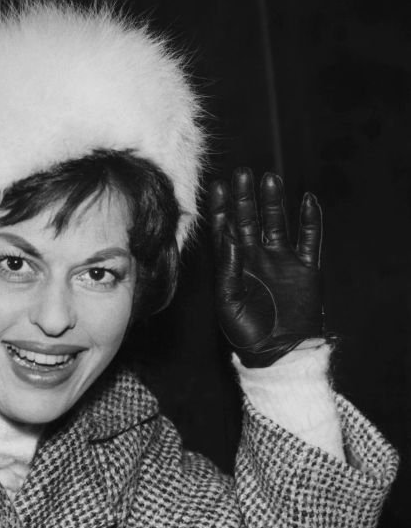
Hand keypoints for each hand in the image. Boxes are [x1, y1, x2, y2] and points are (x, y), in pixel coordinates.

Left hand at [209, 168, 323, 366]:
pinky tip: (307, 200)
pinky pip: (310, 240)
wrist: (279, 355)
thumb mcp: (229, 302)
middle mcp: (257, 259)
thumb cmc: (246, 334)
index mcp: (234, 266)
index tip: (217, 186)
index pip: (225, 231)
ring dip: (273, 202)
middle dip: (245, 198)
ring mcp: (282, 262)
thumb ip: (227, 269)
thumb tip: (227, 236)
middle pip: (250, 220)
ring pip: (277, 224)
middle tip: (242, 172)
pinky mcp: (307, 269)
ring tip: (268, 179)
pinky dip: (310, 220)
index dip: (221, 209)